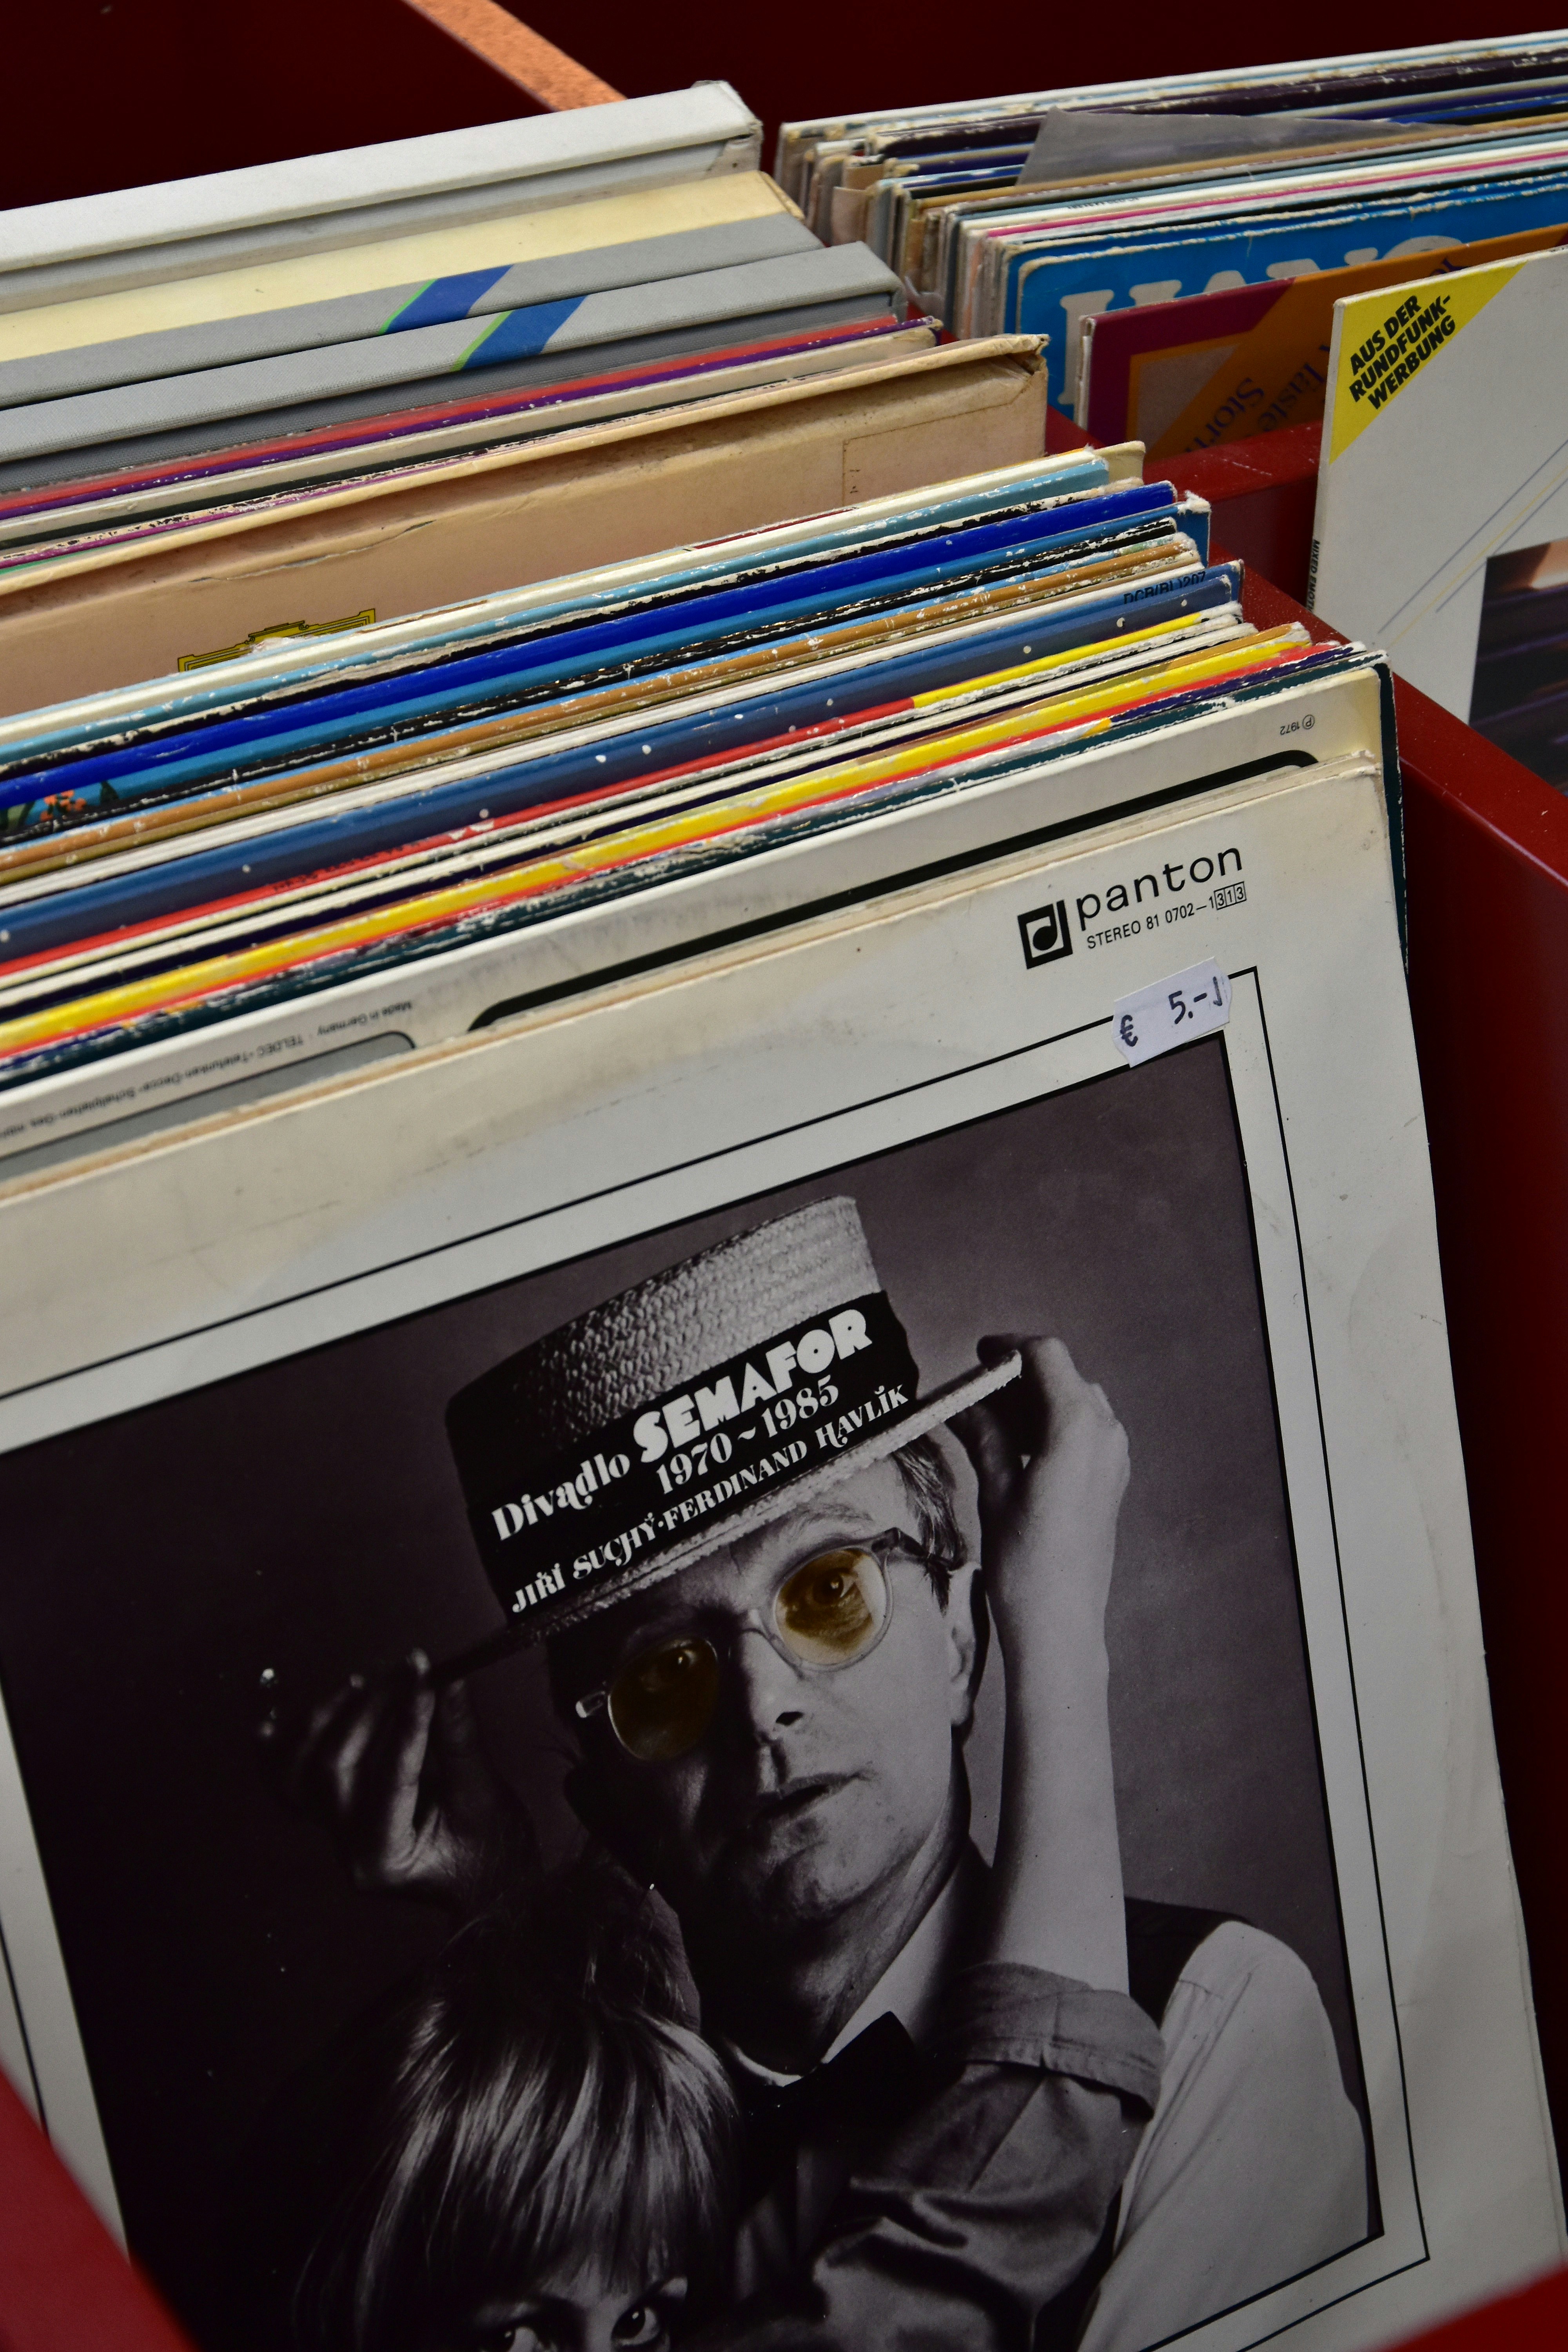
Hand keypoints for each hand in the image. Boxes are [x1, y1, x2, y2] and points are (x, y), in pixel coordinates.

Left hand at [259, 1652, 531, 1908]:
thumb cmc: (490, 1849)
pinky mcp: (332, 1820)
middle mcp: (348, 1851)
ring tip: (358, 1684)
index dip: (408, 1718)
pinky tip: (272, 1723)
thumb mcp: (482, 1795)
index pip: (392, 1775)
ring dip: (323, 1721)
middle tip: (405, 1671)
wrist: (487, 1886)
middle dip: (368, 1711)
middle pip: (335, 1768)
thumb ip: (458, 1737)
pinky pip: (289, 1786)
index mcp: (386, 1856)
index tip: (424, 1673)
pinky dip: (277, 1752)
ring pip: (300, 1774)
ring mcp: (334, 1836)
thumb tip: (445, 1681)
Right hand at [952, 1336, 1128, 1655]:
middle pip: (1062, 1376)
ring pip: (1074, 1402)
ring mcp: (1115, 1457)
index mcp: (1078, 1426)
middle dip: (1017, 1378)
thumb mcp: (995, 1488)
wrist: (1061, 1622)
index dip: (1008, 1348)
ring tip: (987, 1421)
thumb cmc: (1025, 1560)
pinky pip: (1084, 1431)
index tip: (978, 1354)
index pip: (1047, 1355)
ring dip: (1033, 1401)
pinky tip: (1015, 1447)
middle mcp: (1106, 1433)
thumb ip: (984, 1433)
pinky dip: (1050, 1425)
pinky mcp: (1112, 1478)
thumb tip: (963, 1401)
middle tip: (973, 1393)